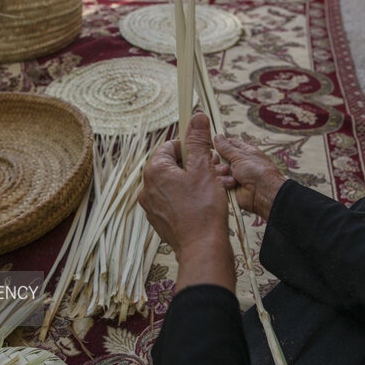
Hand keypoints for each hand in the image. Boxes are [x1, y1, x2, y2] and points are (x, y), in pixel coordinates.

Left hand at [139, 113, 234, 292]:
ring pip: (174, 185)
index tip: (206, 153)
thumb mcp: (203, 168)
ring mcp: (151, 206)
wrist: (202, 248)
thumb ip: (198, 141)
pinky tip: (207, 202)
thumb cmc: (203, 209)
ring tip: (217, 186)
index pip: (170, 146)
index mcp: (154, 171)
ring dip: (195, 182)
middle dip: (196, 165)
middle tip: (216, 170)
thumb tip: (197, 116)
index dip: (191, 147)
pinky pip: (173, 201)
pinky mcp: (159, 221)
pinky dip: (189, 198)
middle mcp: (147, 188)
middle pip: (172, 166)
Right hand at [214, 135, 286, 220]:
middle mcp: (237, 163)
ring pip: (217, 171)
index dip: (219, 144)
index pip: (228, 144)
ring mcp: (233, 175)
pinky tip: (232, 184)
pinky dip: (224, 182)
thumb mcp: (240, 155)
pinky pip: (219, 182)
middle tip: (219, 161)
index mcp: (243, 152)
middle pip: (219, 158)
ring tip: (231, 175)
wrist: (263, 192)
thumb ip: (226, 147)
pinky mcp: (229, 187)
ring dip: (221, 172)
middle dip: (217, 160)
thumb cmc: (256, 170)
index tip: (209, 145)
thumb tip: (217, 136)